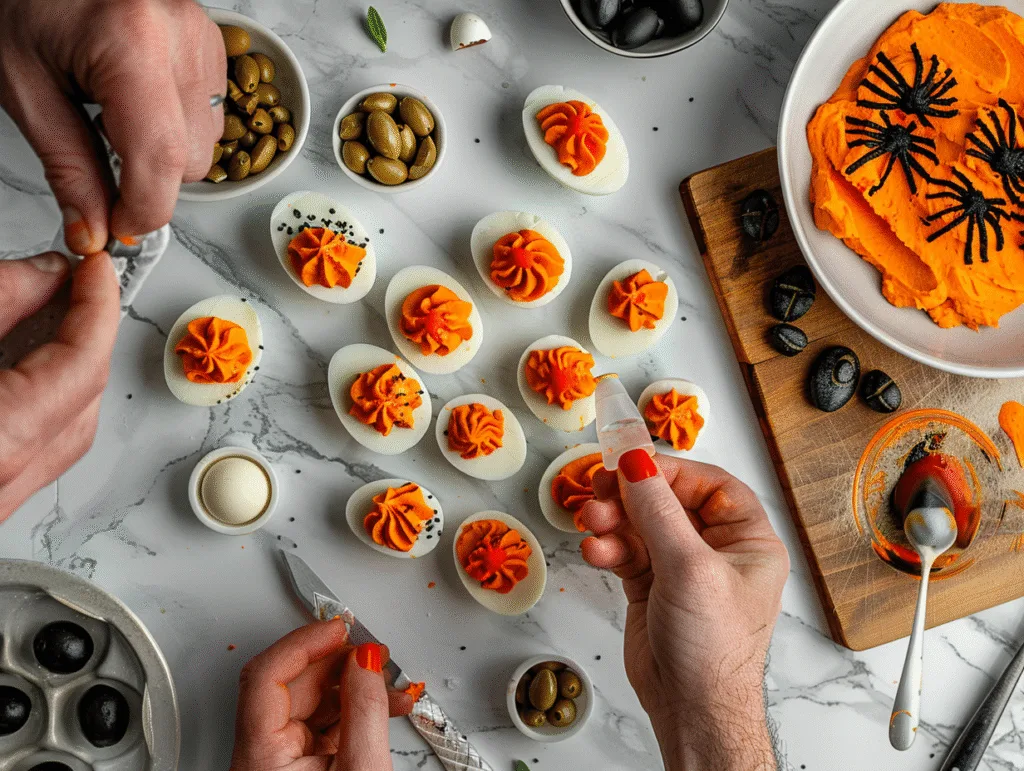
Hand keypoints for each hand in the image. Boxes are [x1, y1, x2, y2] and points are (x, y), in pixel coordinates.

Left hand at [0, 0, 224, 251]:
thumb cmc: (25, 3)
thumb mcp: (27, 90)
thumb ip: (67, 167)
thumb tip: (95, 227)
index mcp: (131, 42)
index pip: (162, 158)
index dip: (143, 209)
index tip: (118, 226)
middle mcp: (181, 37)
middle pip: (191, 161)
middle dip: (147, 175)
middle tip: (98, 144)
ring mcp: (204, 40)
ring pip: (207, 144)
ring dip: (164, 148)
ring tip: (116, 108)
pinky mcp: (213, 45)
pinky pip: (210, 116)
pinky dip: (176, 122)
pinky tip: (139, 95)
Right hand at [0, 252, 119, 521]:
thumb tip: (45, 276)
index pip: (83, 364)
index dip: (97, 305)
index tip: (96, 268)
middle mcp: (0, 485)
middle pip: (83, 399)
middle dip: (85, 333)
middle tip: (69, 283)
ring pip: (63, 429)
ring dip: (62, 367)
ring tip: (41, 314)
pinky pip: (32, 449)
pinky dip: (36, 401)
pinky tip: (17, 361)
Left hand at [231, 619, 414, 770]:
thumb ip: (365, 710)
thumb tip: (367, 660)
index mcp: (260, 757)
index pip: (267, 675)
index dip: (304, 642)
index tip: (339, 627)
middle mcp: (261, 757)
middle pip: (292, 684)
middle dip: (337, 661)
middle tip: (373, 652)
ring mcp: (280, 764)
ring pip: (312, 702)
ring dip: (352, 684)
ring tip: (388, 682)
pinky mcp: (301, 770)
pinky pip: (325, 724)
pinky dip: (355, 709)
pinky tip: (383, 705)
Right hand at [579, 450, 789, 770]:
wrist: (692, 710)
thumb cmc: (714, 648)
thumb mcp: (689, 568)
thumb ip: (658, 510)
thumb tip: (636, 462)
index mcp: (747, 540)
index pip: (708, 484)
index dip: (669, 471)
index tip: (631, 463)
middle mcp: (717, 550)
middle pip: (669, 500)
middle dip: (632, 494)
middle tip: (601, 487)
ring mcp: (682, 568)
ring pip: (642, 524)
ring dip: (614, 519)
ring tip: (593, 522)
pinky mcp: (652, 587)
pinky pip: (626, 550)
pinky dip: (608, 547)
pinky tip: (596, 551)